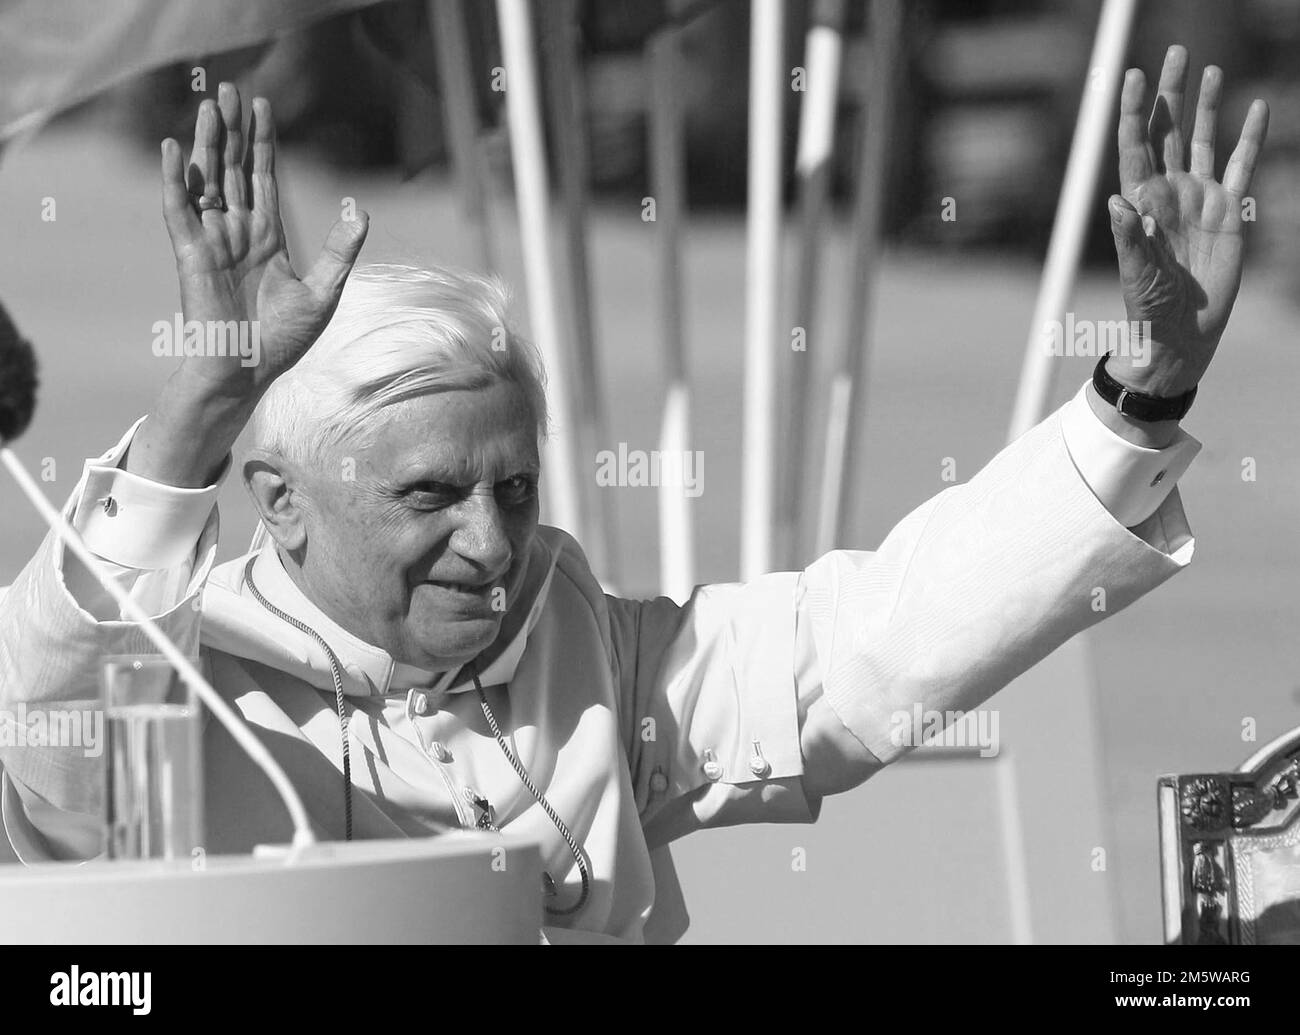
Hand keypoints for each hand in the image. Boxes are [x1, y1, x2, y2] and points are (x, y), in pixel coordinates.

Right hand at [160, 82, 368, 399]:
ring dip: (206, 143)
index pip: (263, 178)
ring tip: (209, 106)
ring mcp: (212, 239)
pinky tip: (174, 149)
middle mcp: (237, 231)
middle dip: (232, 131)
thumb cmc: (284, 340)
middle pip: (232, 169)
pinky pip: (178, 210)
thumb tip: (359, 210)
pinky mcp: (191, 254)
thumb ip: (340, 250)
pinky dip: (174, 179)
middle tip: (231, 89)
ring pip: (207, 179)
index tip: (263, 106)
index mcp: (266, 237)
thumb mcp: (324, 291)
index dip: (262, 143)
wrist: (249, 371)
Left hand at [1106, 45, 1268, 398]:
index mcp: (1140, 203)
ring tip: (1208, 68)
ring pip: (1201, 140)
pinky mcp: (1229, 211)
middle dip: (1170, 92)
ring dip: (1205, 105)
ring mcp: (1199, 198)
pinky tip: (1255, 108)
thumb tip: (1118, 202)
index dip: (1134, 111)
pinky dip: (1249, 137)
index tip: (1133, 76)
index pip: (1135, 147)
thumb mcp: (1137, 274)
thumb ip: (1129, 239)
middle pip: (1168, 131)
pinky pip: (1240, 165)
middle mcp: (1168, 193)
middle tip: (1175, 52)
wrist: (1180, 332)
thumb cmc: (1148, 308)